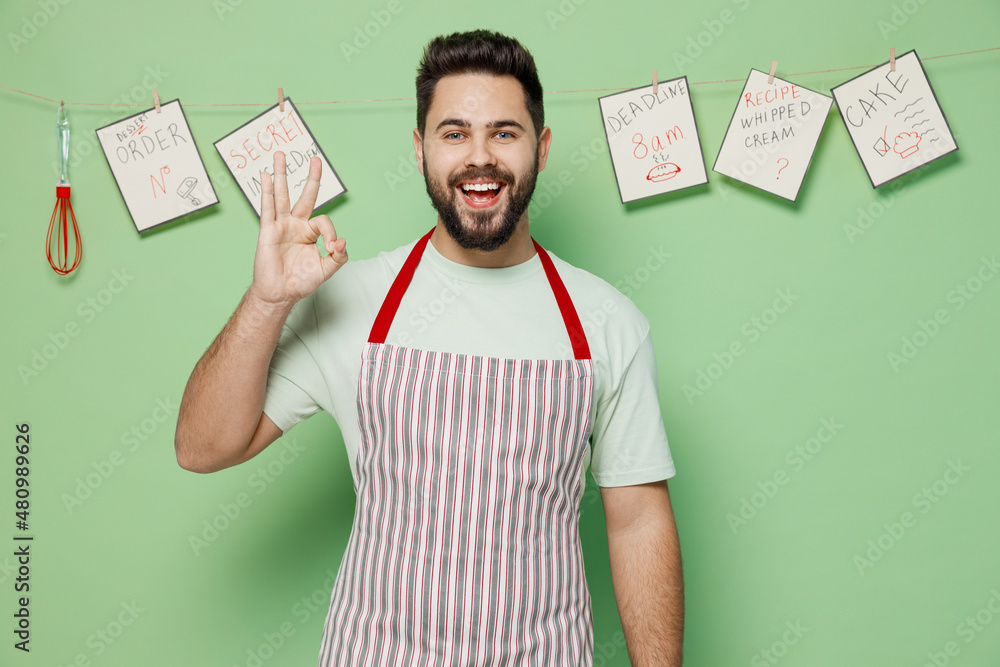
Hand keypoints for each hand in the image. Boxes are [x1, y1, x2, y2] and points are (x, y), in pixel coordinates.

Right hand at [248, 151, 347, 309]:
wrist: (281, 293)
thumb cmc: (301, 281)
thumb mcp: (326, 269)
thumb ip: (339, 257)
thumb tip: (343, 241)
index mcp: (311, 233)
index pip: (324, 221)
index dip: (331, 232)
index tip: (332, 248)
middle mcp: (297, 225)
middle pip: (305, 196)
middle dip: (311, 178)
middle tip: (316, 160)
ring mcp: (282, 225)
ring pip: (283, 195)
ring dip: (282, 175)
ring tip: (280, 155)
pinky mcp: (268, 230)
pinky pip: (268, 207)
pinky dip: (267, 191)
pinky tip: (266, 176)